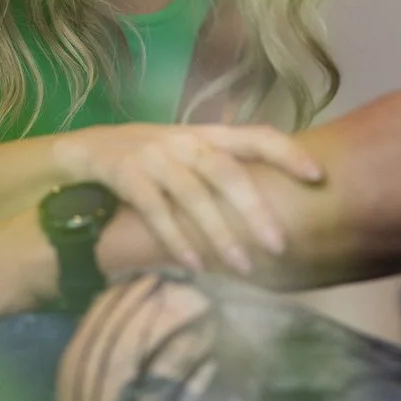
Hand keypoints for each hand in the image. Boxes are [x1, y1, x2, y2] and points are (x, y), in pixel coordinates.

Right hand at [53, 123, 322, 274]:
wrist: (82, 150)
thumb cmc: (147, 160)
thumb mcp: (186, 154)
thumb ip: (222, 168)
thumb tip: (274, 205)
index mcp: (206, 134)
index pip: (256, 136)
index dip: (288, 153)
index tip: (318, 176)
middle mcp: (182, 140)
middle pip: (227, 171)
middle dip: (255, 209)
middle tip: (280, 245)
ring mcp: (152, 155)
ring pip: (194, 194)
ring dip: (220, 233)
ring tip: (243, 266)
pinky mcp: (124, 174)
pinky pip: (155, 209)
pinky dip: (177, 239)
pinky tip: (196, 264)